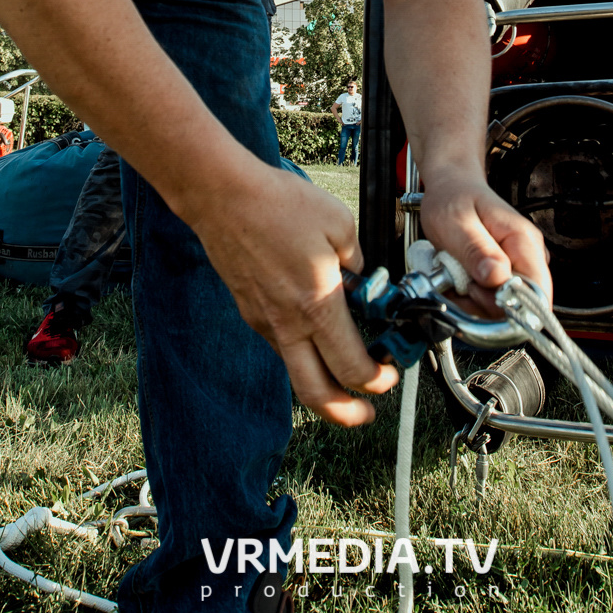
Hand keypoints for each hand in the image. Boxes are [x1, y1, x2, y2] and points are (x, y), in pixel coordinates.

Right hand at [186, 157, 397, 426]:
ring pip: (296, 372)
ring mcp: (264, 321)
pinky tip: (316, 330)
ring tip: (343, 367)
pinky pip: (281, 345)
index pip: (352, 368)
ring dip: (323, 381)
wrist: (224, 198)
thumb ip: (359, 260)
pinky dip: (302, 351)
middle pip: (317, 395)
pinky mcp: (249, 311)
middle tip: (365, 413)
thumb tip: (363, 279)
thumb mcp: (340, 225)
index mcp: (318, 305)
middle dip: (346, 414)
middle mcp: (288, 324)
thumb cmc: (280, 204)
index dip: (377, 381)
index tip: (389, 373)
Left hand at [415, 166, 550, 316]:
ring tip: (452, 274)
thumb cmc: (454, 199)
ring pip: (501, 309)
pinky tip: (456, 279)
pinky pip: (491, 303)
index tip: (475, 292)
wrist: (452, 188)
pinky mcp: (505, 277)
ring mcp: (517, 268)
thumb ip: (476, 250)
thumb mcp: (455, 222)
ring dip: (470, 301)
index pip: (538, 291)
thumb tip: (497, 278)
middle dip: (480, 303)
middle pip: (518, 306)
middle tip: (454, 277)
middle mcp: (528, 257)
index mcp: (523, 241)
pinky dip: (468, 298)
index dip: (510, 306)